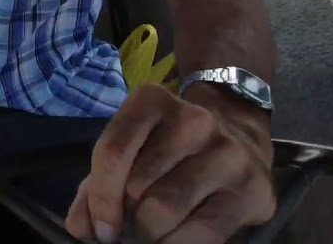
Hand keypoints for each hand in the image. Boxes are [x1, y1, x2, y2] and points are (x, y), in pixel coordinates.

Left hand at [65, 84, 274, 242]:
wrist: (239, 139)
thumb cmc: (168, 151)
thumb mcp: (127, 154)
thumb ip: (95, 188)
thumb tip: (80, 228)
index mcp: (151, 101)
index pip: (113, 152)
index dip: (100, 198)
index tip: (102, 228)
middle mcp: (194, 120)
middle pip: (137, 188)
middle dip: (129, 216)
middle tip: (136, 220)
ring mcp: (227, 152)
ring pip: (164, 212)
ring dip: (151, 233)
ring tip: (156, 227)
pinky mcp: (252, 187)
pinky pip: (200, 234)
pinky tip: (178, 235)